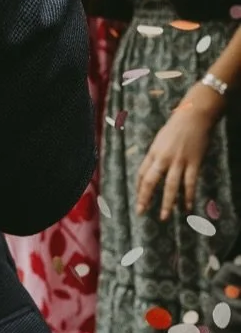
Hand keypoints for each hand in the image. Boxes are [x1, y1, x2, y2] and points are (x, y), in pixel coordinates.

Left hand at [135, 83, 224, 218]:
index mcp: (153, 152)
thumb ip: (157, 155)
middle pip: (151, 181)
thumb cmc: (176, 126)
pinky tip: (187, 207)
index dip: (139, 189)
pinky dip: (188, 196)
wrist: (194, 115)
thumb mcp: (160, 140)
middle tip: (141, 212)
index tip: (138, 200)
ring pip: (170, 186)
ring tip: (164, 217)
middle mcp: (163, 157)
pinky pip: (190, 182)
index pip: (142, 174)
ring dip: (167, 203)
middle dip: (145, 198)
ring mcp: (179, 160)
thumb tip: (154, 170)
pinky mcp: (194, 162)